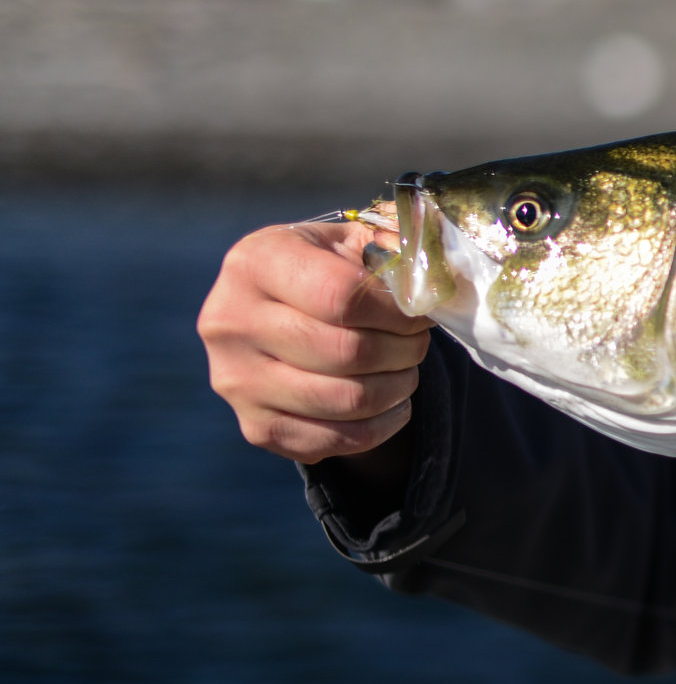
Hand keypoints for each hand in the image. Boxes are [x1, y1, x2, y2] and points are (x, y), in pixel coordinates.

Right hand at [198, 220, 433, 463]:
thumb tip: (435, 282)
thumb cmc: (324, 268)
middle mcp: (231, 323)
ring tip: (407, 367)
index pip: (342, 297)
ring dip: (397, 387)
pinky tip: (393, 402)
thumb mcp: (350, 241)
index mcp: (254, 263)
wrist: (275, 309)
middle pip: (346, 352)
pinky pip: (335, 441)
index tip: (420, 310)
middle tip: (418, 340)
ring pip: (346, 401)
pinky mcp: (255, 426)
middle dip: (403, 349)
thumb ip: (393, 249)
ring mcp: (236, 381)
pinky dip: (380, 426)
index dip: (397, 310)